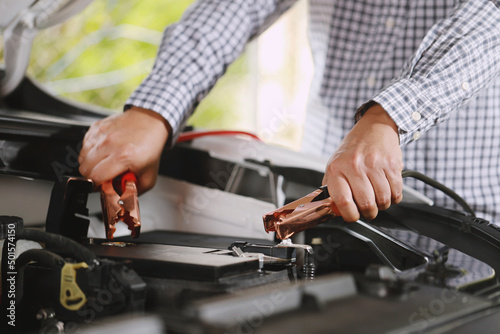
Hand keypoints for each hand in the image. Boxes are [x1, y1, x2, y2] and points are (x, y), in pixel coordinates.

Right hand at [79, 106, 169, 193]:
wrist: (150, 121)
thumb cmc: (150, 146)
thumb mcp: (149, 175)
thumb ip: (134, 191)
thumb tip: (119, 198)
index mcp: (124, 156)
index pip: (96, 177)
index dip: (96, 186)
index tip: (102, 187)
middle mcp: (110, 143)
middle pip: (85, 169)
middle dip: (92, 177)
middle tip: (104, 176)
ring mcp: (102, 134)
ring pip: (82, 158)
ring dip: (90, 165)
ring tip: (104, 164)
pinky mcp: (96, 127)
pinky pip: (84, 146)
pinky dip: (90, 152)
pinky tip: (102, 153)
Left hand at [323, 104, 403, 221]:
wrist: (374, 128)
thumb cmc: (353, 149)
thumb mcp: (334, 164)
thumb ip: (332, 187)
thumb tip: (334, 210)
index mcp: (337, 168)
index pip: (343, 201)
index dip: (349, 215)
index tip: (352, 216)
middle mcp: (355, 166)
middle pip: (366, 204)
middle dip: (368, 213)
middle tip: (367, 209)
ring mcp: (375, 165)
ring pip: (383, 200)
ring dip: (382, 205)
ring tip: (377, 198)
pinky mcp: (392, 165)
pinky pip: (396, 192)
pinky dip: (393, 197)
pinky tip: (387, 190)